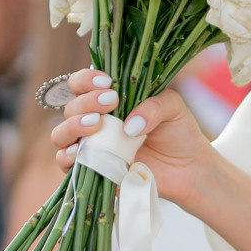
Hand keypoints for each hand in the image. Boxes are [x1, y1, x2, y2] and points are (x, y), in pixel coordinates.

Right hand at [51, 65, 224, 222]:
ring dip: (72, 126)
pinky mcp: (93, 171)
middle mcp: (95, 121)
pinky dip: (66, 156)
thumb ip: (155, 105)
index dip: (86, 80)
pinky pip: (66, 164)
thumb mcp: (173, 107)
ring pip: (61, 134)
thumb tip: (130, 125)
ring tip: (95, 125)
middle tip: (112, 102)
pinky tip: (78, 152)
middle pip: (71, 107)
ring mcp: (91, 147)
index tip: (106, 82)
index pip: (82, 84)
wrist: (189, 169)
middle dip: (87, 102)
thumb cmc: (178, 132)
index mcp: (108, 100)